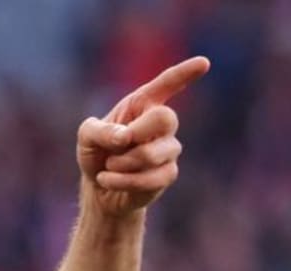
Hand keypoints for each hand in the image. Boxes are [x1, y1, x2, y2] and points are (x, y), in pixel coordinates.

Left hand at [77, 56, 209, 219]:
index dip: (184, 74)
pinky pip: (151, 178)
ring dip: (122, 163)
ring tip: (109, 165)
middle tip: (118, 144)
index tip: (203, 63)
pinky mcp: (168, 173)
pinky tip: (108, 179)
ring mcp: (168, 148)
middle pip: (165, 118)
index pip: (167, 84)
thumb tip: (125, 137)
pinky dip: (122, 181)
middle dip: (137, 132)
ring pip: (153, 154)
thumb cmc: (96, 153)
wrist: (99, 187)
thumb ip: (100, 130)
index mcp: (142, 104)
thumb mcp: (87, 137)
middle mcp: (160, 123)